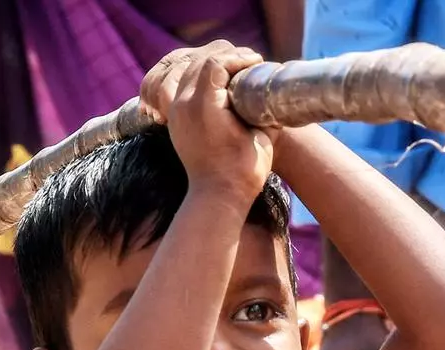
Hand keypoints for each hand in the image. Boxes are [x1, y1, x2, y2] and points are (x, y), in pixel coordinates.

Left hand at [139, 41, 273, 202]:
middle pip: (198, 61)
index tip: (255, 63)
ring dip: (209, 64)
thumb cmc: (245, 171)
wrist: (218, 197)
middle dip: (224, 56)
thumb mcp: (263, 136)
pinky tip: (215, 82)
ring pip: (185, 70)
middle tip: (247, 62)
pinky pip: (179, 85)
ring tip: (232, 69)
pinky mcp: (175, 119)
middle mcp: (184, 106)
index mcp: (204, 107)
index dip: (238, 58)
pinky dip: (196, 77)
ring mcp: (176, 113)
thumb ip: (263, 107)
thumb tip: (269, 88)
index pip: (215, 63)